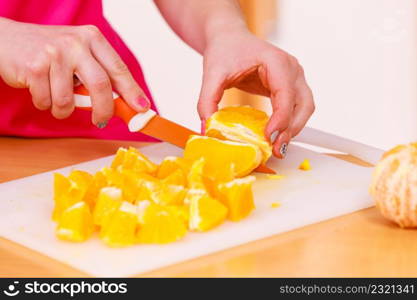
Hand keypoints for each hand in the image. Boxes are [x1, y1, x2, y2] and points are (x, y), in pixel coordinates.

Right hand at [0, 18, 149, 126]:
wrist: (6, 40)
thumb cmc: (50, 53)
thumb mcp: (80, 56)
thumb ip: (100, 75)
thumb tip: (127, 105)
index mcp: (93, 38)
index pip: (119, 69)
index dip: (133, 92)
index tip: (143, 109)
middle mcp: (76, 43)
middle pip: (101, 85)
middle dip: (104, 110)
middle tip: (101, 122)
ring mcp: (54, 53)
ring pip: (69, 101)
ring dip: (63, 109)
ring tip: (56, 97)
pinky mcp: (34, 67)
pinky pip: (47, 102)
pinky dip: (44, 103)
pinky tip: (39, 89)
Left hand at [197, 29, 314, 157]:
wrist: (229, 39)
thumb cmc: (225, 50)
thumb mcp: (212, 74)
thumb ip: (207, 101)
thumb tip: (207, 128)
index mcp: (276, 61)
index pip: (286, 93)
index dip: (281, 118)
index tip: (269, 136)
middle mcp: (291, 68)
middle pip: (303, 104)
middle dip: (291, 129)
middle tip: (275, 149)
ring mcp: (293, 77)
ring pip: (305, 108)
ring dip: (293, 129)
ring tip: (276, 147)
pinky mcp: (289, 87)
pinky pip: (296, 108)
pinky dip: (289, 124)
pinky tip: (275, 136)